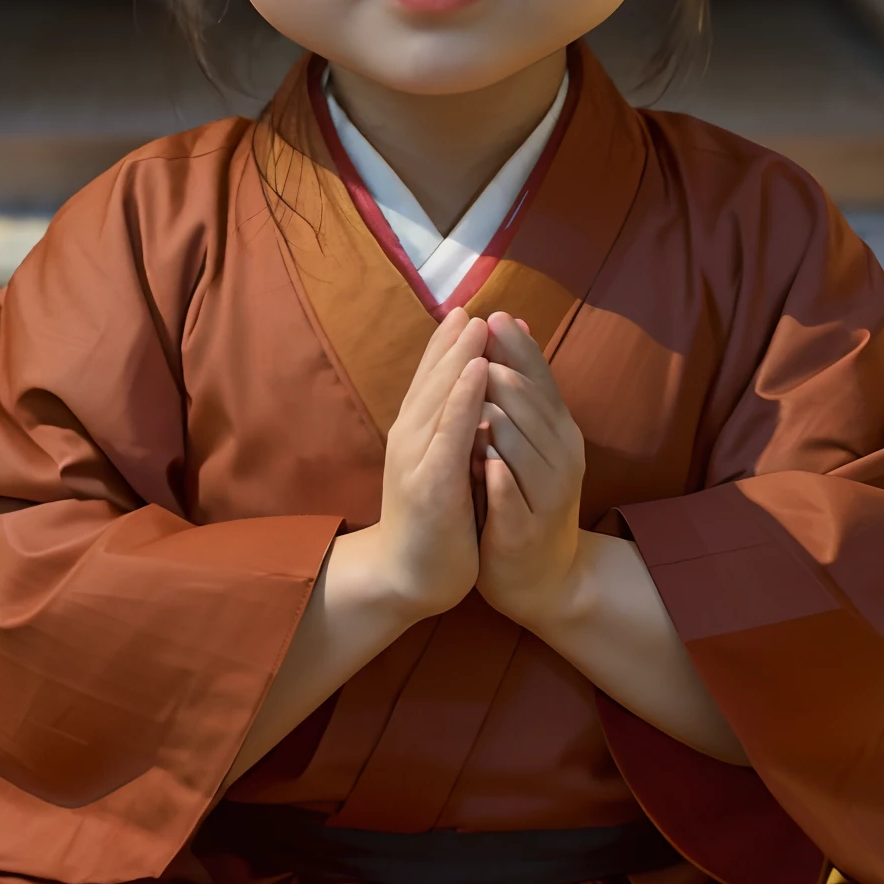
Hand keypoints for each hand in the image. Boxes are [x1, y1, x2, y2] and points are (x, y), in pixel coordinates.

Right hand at [367, 308, 488, 619]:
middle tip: (472, 306)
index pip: (430, 378)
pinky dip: (462, 399)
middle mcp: (409, 437)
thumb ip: (453, 429)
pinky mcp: (430, 484)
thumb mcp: (443, 466)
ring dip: (457, 359)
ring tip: (476, 325)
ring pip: (438, 397)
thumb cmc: (432, 521)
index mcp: (414, 433)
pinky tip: (476, 374)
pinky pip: (449, 433)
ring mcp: (416, 459)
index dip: (446, 344)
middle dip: (453, 342)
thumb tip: (472, 392)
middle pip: (432, 379)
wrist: (406, 577)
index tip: (466, 310)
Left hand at [475, 313, 586, 629]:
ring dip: (498, 422)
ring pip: (522, 449)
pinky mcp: (526, 531)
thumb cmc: (527, 495)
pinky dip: (500, 478)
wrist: (541, 576)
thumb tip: (510, 323)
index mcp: (559, 430)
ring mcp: (547, 495)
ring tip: (475, 396)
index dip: (518, 348)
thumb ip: (520, 388)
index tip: (492, 316)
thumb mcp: (530, 438)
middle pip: (532, 408)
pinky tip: (484, 462)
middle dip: (503, 377)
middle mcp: (561, 457)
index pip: (541, 379)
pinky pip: (513, 499)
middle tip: (477, 350)